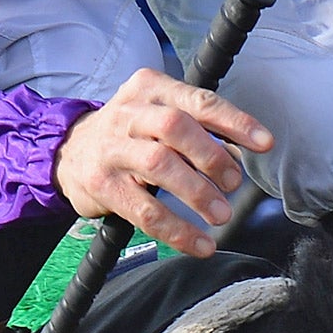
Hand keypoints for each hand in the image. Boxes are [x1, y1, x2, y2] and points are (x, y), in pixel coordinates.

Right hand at [54, 67, 273, 256]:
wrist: (68, 152)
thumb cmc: (131, 134)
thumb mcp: (159, 114)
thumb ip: (198, 128)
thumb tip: (240, 156)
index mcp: (151, 89)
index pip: (199, 101)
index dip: (235, 122)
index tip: (265, 143)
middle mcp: (129, 113)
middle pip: (176, 128)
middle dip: (212, 156)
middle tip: (233, 182)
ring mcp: (112, 148)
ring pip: (159, 166)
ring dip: (197, 193)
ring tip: (221, 215)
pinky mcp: (102, 185)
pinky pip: (145, 210)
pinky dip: (177, 230)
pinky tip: (200, 244)